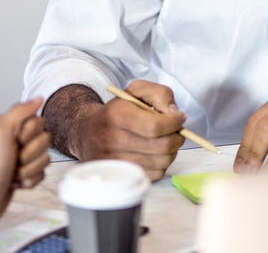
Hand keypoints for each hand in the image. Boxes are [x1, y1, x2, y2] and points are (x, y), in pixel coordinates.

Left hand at [0, 98, 50, 242]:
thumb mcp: (0, 133)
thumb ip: (20, 112)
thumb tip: (37, 98)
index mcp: (2, 124)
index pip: (36, 119)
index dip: (29, 133)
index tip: (15, 141)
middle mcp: (9, 138)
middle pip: (43, 138)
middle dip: (30, 153)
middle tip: (13, 160)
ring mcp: (16, 157)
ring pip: (44, 156)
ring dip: (29, 169)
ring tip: (12, 174)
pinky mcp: (22, 173)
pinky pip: (41, 172)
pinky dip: (29, 180)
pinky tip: (15, 183)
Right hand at [63, 80, 185, 180]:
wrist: (88, 131)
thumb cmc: (117, 110)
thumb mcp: (136, 91)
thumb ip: (160, 94)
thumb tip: (174, 113)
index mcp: (117, 115)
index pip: (155, 126)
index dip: (174, 123)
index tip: (179, 118)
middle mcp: (113, 139)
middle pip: (161, 146)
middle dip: (177, 137)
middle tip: (177, 131)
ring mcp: (116, 161)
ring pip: (162, 162)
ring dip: (171, 151)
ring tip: (164, 140)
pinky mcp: (121, 175)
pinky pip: (156, 174)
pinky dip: (162, 163)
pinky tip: (154, 153)